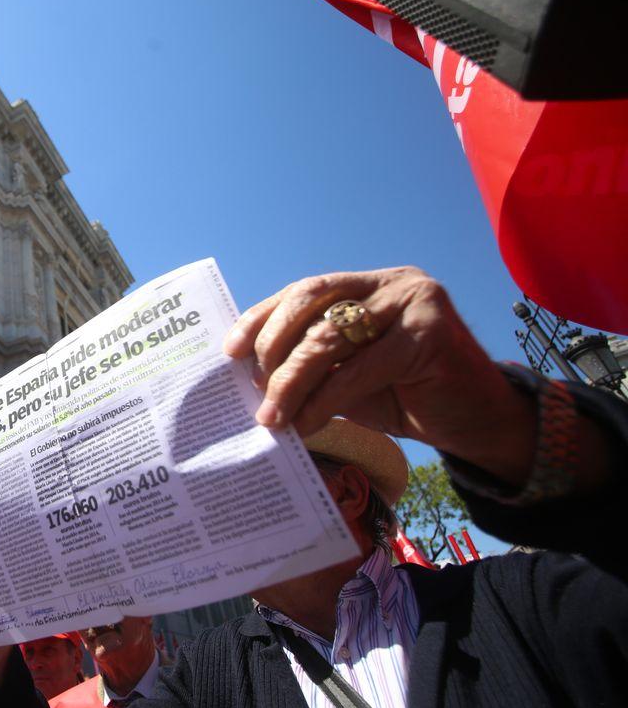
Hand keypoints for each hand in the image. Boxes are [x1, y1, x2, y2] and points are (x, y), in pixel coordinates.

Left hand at [222, 267, 535, 484]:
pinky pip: (360, 369)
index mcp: (368, 284)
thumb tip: (249, 377)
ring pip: (330, 336)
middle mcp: (391, 283)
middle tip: (253, 389)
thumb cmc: (407, 397)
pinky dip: (326, 400)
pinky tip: (307, 424)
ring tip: (273, 417)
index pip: (304, 290)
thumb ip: (313, 365)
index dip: (263, 316)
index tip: (230, 349)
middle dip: (273, 346)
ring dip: (292, 381)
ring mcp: (414, 302)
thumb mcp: (349, 376)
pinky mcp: (430, 333)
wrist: (477, 422)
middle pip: (311, 301)